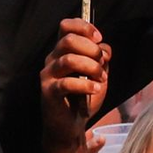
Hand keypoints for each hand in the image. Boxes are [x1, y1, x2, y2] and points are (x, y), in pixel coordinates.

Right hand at [40, 19, 110, 148]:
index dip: (83, 27)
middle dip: (91, 49)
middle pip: (68, 40)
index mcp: (62, 51)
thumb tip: (104, 48)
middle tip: (102, 63)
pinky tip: (95, 90)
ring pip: (68, 60)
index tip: (99, 38)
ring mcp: (48, 75)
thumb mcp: (98, 74)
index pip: (66, 26)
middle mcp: (52, 59)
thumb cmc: (83, 97)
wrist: (70, 126)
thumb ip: (101, 58)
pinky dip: (85, 85)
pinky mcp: (49, 92)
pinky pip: (66, 83)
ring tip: (101, 79)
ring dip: (91, 67)